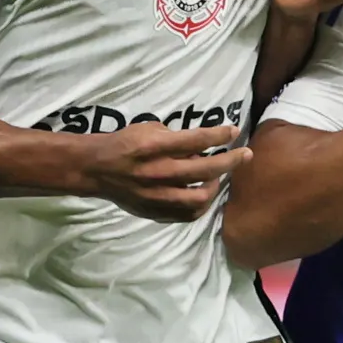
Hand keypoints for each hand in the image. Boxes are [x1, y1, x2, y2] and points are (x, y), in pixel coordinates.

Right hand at [80, 121, 247, 221]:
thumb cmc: (124, 144)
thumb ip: (174, 137)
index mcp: (155, 147)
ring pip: (201, 196)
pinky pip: (188, 214)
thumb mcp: (147, 129)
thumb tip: (200, 145)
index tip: (234, 131)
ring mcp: (158, 195)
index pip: (197, 140)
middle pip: (206, 169)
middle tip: (245, 155)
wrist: (97, 169)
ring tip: (218, 178)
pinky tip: (204, 195)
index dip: (220, 135)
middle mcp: (158, 172)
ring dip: (216, 186)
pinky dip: (201, 205)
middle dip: (231, 161)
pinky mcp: (155, 211)